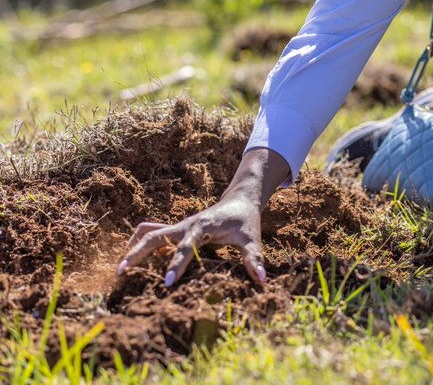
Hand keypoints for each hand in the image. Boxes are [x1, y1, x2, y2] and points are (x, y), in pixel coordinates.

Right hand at [116, 147, 288, 285]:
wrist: (240, 201)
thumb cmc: (245, 221)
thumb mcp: (252, 238)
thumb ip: (254, 258)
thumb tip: (261, 279)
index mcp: (203, 227)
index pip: (186, 246)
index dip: (177, 264)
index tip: (169, 283)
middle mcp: (185, 225)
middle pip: (154, 235)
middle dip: (137, 253)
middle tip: (121, 273)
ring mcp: (177, 226)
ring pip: (147, 232)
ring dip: (133, 247)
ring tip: (119, 269)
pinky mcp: (175, 229)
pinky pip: (151, 233)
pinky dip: (139, 244)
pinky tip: (135, 262)